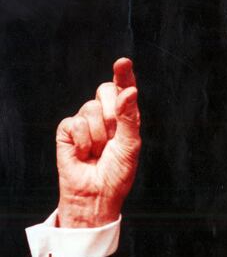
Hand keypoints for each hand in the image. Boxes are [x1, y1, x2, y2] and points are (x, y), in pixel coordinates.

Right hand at [55, 58, 140, 227]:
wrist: (96, 194)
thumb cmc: (117, 172)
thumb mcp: (131, 145)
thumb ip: (129, 117)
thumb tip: (128, 90)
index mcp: (124, 117)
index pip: (123, 89)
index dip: (123, 74)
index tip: (123, 62)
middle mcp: (105, 115)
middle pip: (105, 90)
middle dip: (111, 113)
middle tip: (113, 137)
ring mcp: (84, 121)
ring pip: (90, 108)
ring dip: (99, 134)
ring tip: (98, 151)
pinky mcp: (66, 130)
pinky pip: (74, 123)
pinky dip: (82, 141)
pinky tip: (84, 154)